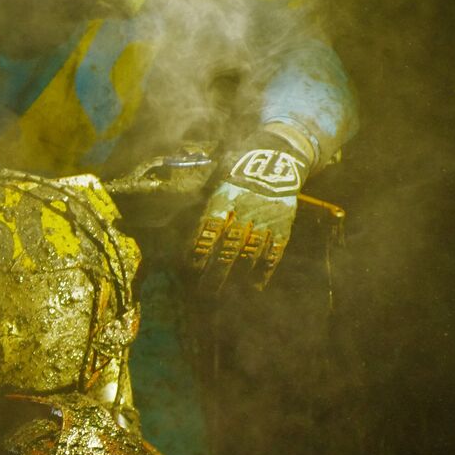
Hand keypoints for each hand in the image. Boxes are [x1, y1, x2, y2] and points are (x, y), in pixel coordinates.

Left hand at [192, 140, 307, 288]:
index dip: (198, 251)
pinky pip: (273, 253)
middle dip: (215, 273)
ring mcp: (264, 221)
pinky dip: (264, 271)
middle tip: (204, 293)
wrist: (276, 159)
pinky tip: (256, 286)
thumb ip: (201, 205)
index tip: (189, 269)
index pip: (207, 229)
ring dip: (236, 277)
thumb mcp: (215, 182)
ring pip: (249, 254)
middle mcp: (243, 212)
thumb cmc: (238, 171)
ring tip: (225, 295)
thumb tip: (172, 222)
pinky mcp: (282, 226)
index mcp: (223, 199)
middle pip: (227, 248)